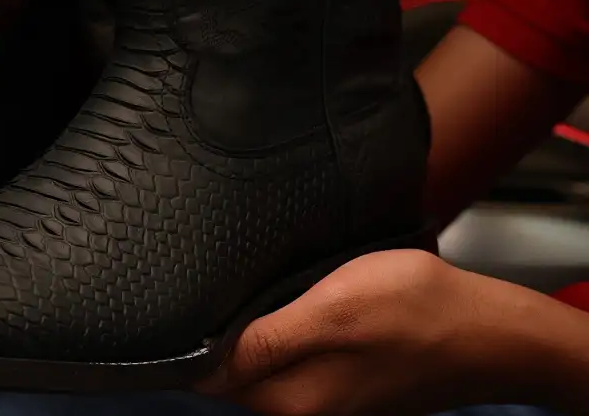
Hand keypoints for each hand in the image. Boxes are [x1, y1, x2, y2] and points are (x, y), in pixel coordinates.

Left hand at [196, 249, 568, 415]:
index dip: (193, 336)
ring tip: (258, 279)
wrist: (490, 332)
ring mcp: (328, 398)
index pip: (209, 377)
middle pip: (235, 370)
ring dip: (256, 325)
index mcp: (290, 401)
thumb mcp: (331, 311)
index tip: (186, 293)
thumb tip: (198, 365)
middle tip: (222, 273)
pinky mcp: (347, 380)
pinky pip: (296, 355)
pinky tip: (295, 297)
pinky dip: (287, 327)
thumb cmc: (413, 311)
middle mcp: (304, 409)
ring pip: (266, 359)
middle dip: (223, 326)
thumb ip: (266, 341)